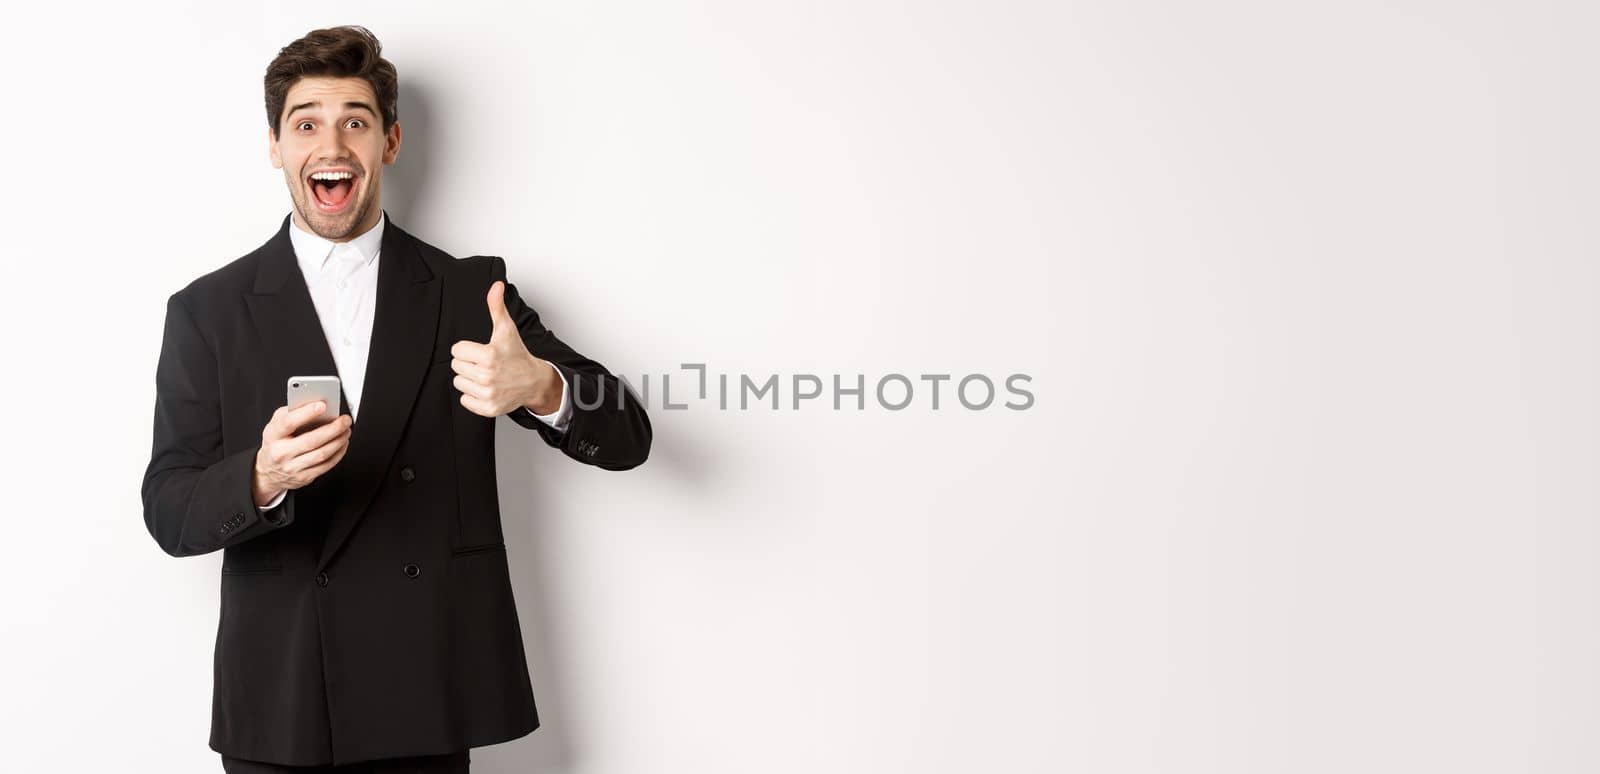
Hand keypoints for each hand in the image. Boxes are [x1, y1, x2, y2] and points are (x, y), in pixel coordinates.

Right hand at [252, 400, 352, 505]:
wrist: (268, 471)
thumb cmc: (276, 442)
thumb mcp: (276, 423)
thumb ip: (292, 412)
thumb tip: (315, 403)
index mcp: (273, 435)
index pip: (289, 422)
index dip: (306, 413)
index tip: (323, 405)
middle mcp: (281, 453)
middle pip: (311, 440)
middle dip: (333, 429)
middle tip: (345, 420)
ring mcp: (292, 467)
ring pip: (322, 454)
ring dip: (339, 441)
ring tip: (346, 430)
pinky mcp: (304, 477)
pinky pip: (326, 465)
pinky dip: (338, 453)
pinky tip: (342, 443)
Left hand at [451, 280, 560, 417]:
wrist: (534, 381)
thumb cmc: (517, 354)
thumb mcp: (506, 329)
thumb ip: (496, 306)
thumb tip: (496, 285)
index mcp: (489, 355)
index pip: (456, 350)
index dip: (467, 349)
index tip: (481, 351)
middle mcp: (488, 376)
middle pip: (456, 366)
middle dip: (468, 363)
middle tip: (484, 363)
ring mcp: (488, 394)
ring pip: (458, 382)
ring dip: (469, 379)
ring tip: (485, 376)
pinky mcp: (488, 408)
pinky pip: (465, 400)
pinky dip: (473, 396)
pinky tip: (486, 388)